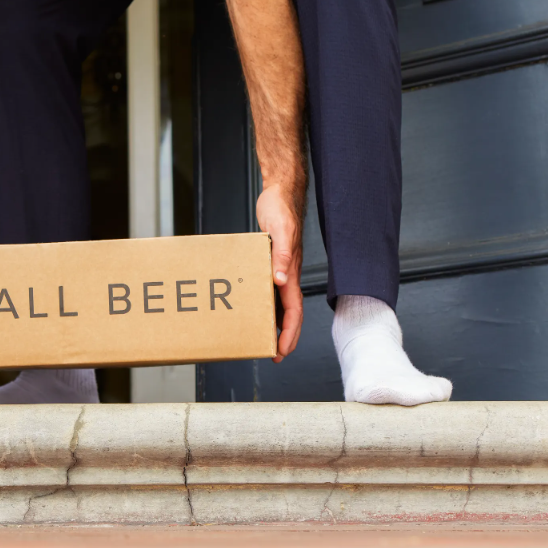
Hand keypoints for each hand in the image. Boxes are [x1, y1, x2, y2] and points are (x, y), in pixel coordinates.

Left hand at [256, 184, 303, 361]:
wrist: (279, 193)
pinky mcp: (271, 262)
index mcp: (291, 272)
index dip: (289, 333)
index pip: (293, 311)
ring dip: (275, 323)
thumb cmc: (281, 209)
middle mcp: (287, 274)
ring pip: (280, 304)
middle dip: (284, 336)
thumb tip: (281, 280)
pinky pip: (269, 289)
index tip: (281, 350)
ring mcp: (280, 269)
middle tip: (274, 354)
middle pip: (289, 313)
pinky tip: (254, 308)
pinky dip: (265, 303)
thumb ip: (282, 256)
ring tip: (265, 339)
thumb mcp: (280, 231)